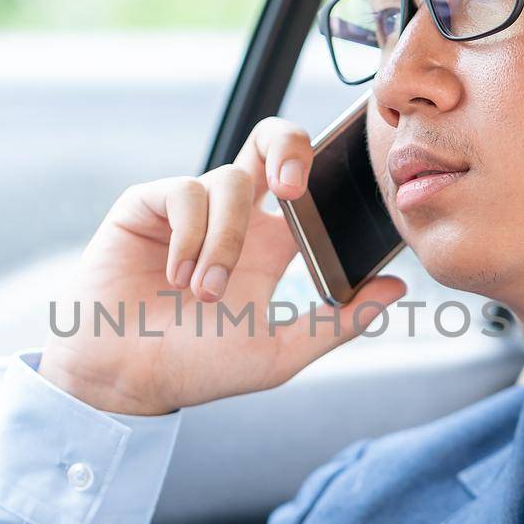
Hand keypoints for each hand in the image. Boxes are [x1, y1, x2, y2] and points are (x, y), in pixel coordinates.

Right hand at [37, 116, 406, 413]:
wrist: (125, 380)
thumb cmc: (197, 368)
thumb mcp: (278, 353)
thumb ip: (338, 322)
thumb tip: (397, 290)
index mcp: (270, 245)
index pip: (309, 188)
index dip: (329, 177)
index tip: (346, 198)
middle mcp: (233, 218)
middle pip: (269, 143)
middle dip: (288, 146)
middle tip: (295, 186)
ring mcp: (189, 209)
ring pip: (228, 184)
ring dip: (223, 241)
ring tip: (204, 292)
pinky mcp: (146, 206)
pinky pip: (183, 192)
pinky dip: (189, 234)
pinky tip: (177, 275)